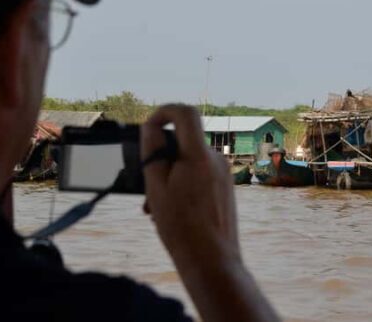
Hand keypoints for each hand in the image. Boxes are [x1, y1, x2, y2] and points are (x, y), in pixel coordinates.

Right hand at [141, 104, 239, 276]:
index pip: (185, 113)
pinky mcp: (224, 186)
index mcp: (199, 155)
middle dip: (161, 158)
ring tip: (156, 207)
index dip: (164, 111)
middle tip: (146, 186)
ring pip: (188, 162)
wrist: (212, 260)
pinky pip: (199, 175)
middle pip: (183, 142)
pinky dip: (182, 185)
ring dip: (169, 177)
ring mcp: (223, 173)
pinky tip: (171, 211)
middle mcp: (216, 159)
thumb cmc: (182, 227)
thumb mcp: (156, 187)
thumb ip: (152, 153)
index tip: (149, 126)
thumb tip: (151, 127)